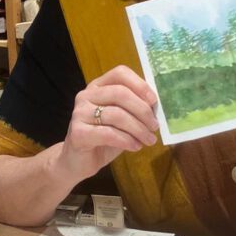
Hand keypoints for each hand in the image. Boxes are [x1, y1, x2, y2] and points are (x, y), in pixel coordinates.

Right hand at [55, 65, 158, 182]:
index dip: (140, 85)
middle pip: (120, 93)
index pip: (120, 73)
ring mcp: (79, 113)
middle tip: (155, 126)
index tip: (154, 102)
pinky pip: (108, 133)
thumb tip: (157, 107)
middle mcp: (86, 95)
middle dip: (142, 110)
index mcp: (98, 87)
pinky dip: (127, 140)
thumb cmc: (103, 139)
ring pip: (116, 114)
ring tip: (149, 140)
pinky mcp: (78, 133)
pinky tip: (135, 147)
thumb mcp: (121, 120)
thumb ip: (134, 109)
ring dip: (138, 129)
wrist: (78, 161)